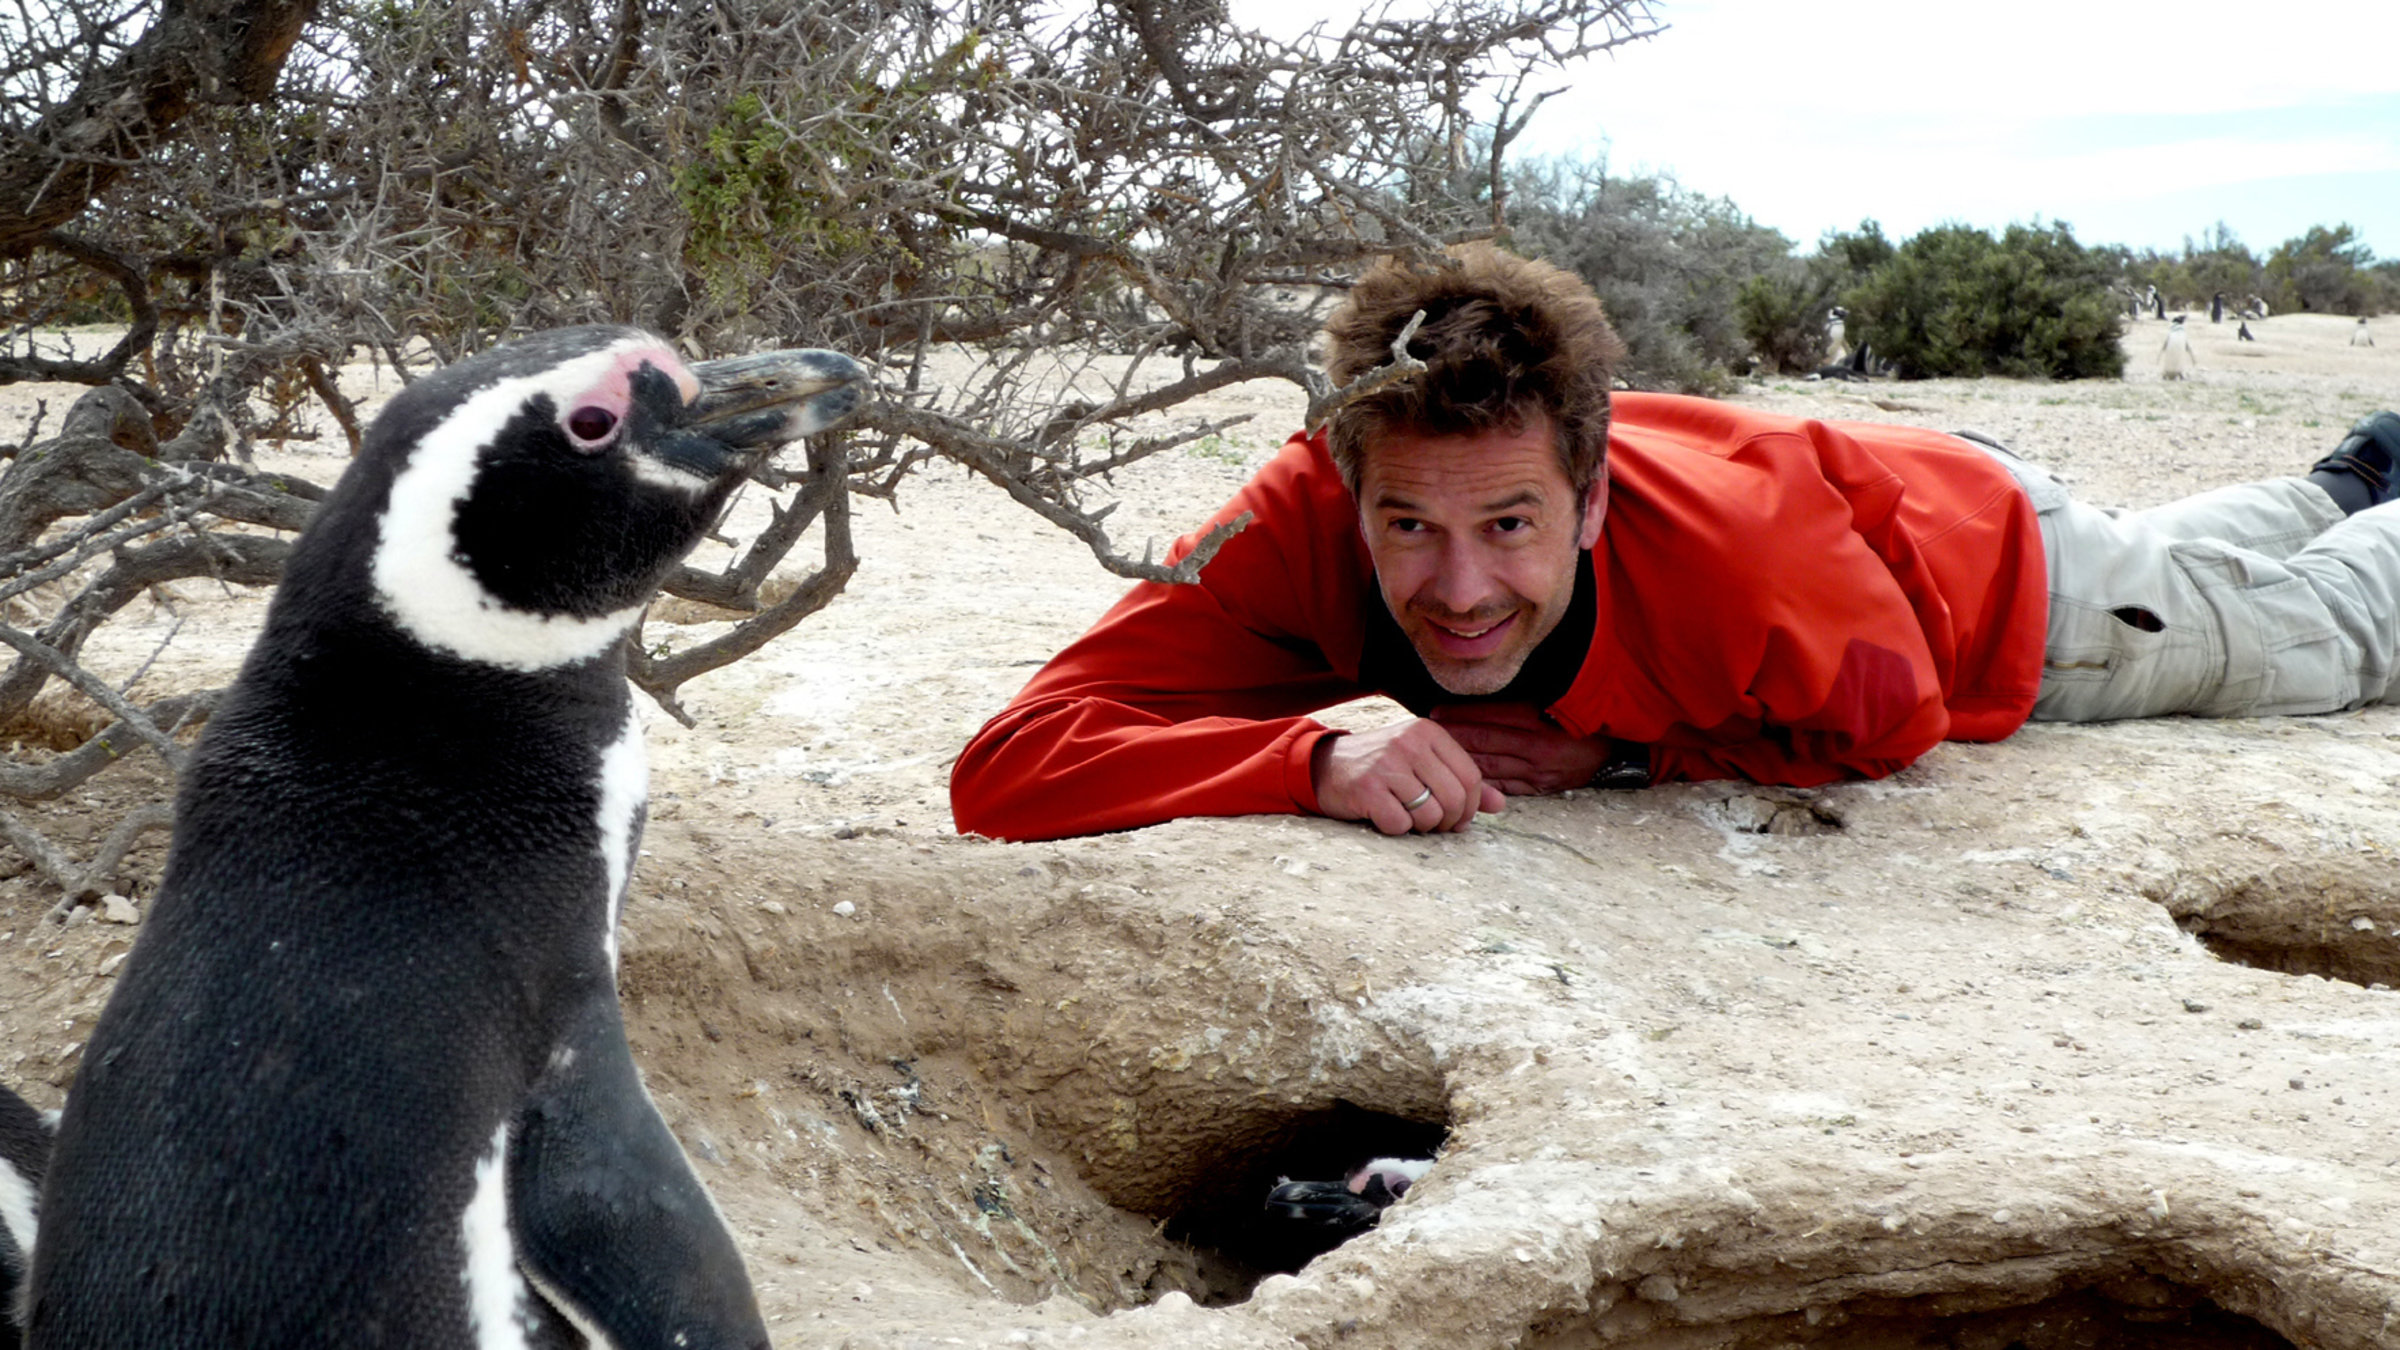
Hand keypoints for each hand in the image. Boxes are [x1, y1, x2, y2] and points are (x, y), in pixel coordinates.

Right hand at [1310, 718, 1506, 834]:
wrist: (1325, 766)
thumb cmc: (1382, 767)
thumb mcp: (1422, 764)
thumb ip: (1460, 780)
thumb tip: (1499, 805)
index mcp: (1428, 732)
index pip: (1470, 776)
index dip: (1470, 807)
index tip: (1457, 818)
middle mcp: (1409, 742)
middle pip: (1454, 797)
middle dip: (1448, 821)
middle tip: (1434, 825)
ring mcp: (1387, 764)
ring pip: (1430, 814)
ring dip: (1422, 827)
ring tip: (1407, 817)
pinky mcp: (1367, 788)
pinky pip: (1400, 824)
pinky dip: (1396, 829)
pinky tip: (1384, 816)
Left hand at [1427, 703, 1609, 795]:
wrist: (1616, 752)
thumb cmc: (1582, 722)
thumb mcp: (1556, 704)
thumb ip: (1520, 702)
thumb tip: (1480, 696)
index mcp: (1539, 720)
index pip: (1491, 715)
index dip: (1461, 713)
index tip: (1436, 711)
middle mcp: (1537, 746)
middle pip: (1485, 740)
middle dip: (1452, 734)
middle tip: (1425, 730)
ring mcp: (1538, 770)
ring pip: (1489, 764)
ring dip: (1460, 757)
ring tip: (1435, 751)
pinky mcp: (1540, 787)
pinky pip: (1503, 785)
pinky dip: (1480, 779)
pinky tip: (1458, 775)